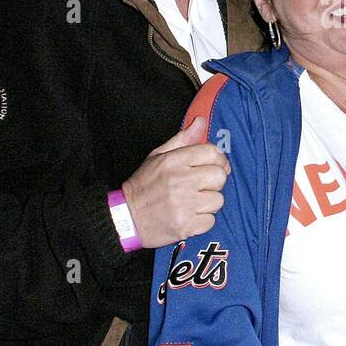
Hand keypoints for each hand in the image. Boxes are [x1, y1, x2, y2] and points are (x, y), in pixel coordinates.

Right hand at [121, 116, 229, 247]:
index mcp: (174, 161)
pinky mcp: (186, 225)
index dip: (219, 160)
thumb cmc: (144, 185)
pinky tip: (189, 216)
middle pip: (219, 176)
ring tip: (193, 202)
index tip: (214, 167)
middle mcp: (181, 180)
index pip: (213, 152)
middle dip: (214, 182)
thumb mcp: (158, 156)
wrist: (126, 218)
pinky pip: (210, 221)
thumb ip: (182, 138)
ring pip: (218, 200)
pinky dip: (202, 221)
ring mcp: (184, 204)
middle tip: (202, 186)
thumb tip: (201, 121)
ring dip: (208, 203)